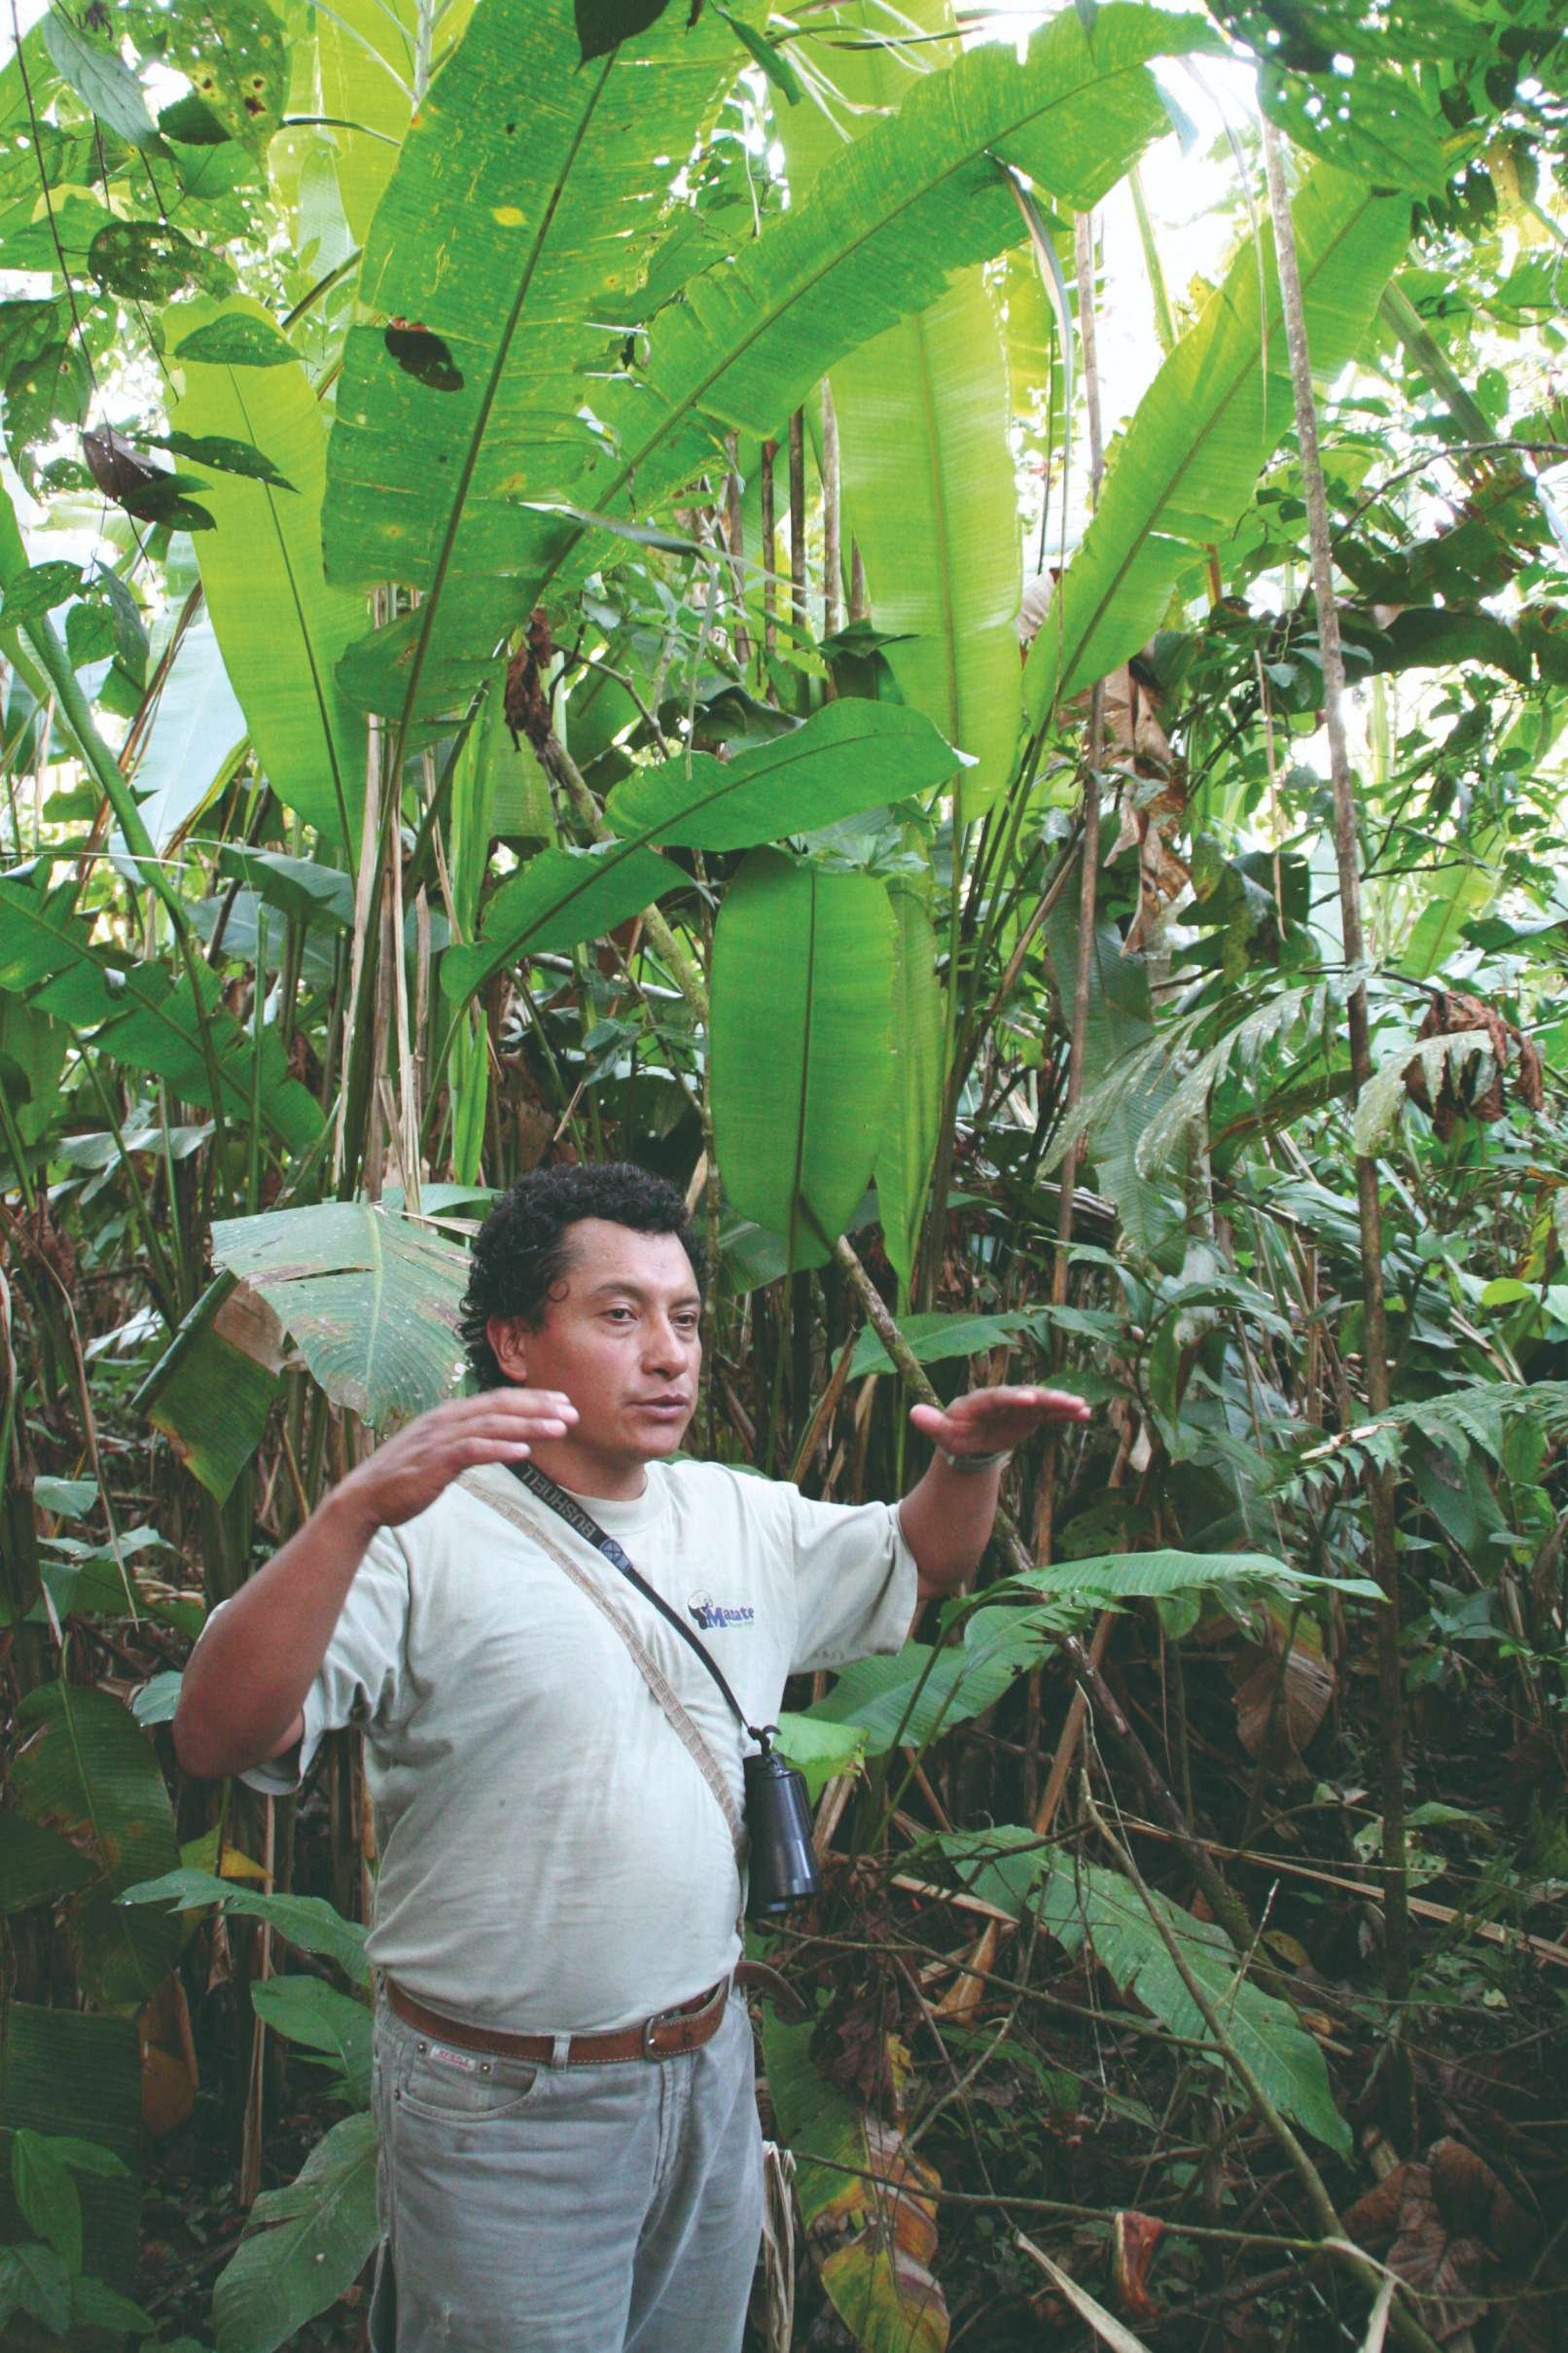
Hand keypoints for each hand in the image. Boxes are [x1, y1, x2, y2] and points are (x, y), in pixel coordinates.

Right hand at [334, 1388, 577, 1534]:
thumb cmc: (404, 1476)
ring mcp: (439, 1439)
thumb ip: (466, 1441)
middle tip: (572, 1412)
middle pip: (500, 1406)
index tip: (561, 1402)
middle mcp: (445, 1420)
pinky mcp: (434, 1462)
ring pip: (493, 1425)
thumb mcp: (438, 1451)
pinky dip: (500, 1449)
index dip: (531, 1399)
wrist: (364, 1497)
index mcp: (448, 1414)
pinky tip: (524, 1452)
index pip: (497, 1400)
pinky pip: (473, 1451)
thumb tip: (498, 1441)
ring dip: (529, 1426)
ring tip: (559, 1429)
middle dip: (539, 1407)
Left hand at [909, 1384, 1090, 1460]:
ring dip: (1062, 1404)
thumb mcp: (942, 1433)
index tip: (1028, 1399)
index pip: (999, 1396)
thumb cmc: (955, 1435)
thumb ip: (932, 1424)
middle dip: (1048, 1398)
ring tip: (1082, 1407)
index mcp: (981, 1399)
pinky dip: (1065, 1414)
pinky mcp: (1031, 1415)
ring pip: (1043, 1402)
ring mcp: (1019, 1405)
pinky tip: (1085, 1415)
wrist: (970, 1441)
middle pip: (1028, 1395)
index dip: (1013, 1397)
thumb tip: (913, 1414)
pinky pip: (1050, 1414)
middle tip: (1069, 1401)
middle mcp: (1003, 1397)